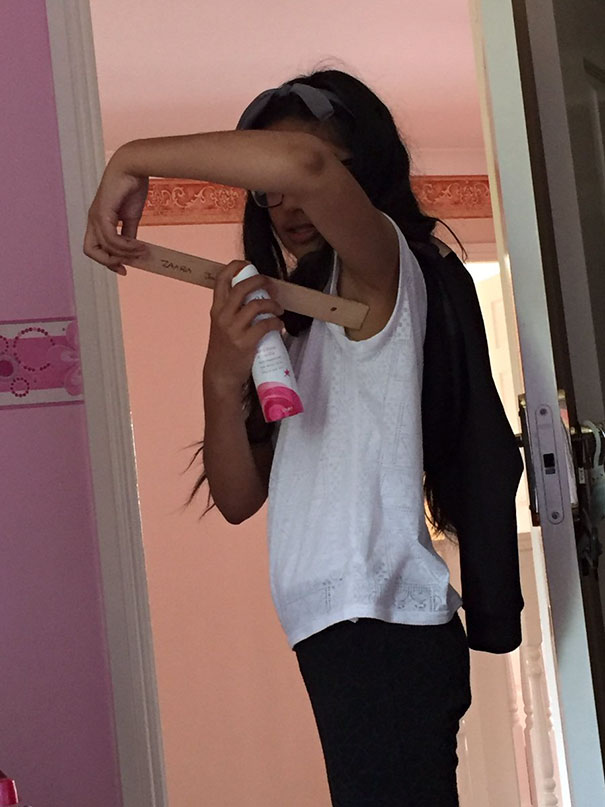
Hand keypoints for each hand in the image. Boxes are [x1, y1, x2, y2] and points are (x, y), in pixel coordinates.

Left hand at [83, 147, 148, 273]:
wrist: (132, 167)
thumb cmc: (131, 188)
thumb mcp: (131, 217)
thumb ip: (129, 234)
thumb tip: (133, 250)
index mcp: (98, 221)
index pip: (95, 248)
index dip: (108, 262)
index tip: (125, 269)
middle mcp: (93, 220)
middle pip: (91, 251)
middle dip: (109, 262)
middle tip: (128, 265)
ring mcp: (96, 216)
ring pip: (105, 247)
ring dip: (126, 253)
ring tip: (142, 251)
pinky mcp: (103, 213)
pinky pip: (112, 239)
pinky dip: (126, 246)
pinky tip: (139, 245)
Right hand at [203, 261, 284, 394]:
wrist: (221, 375)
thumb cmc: (224, 350)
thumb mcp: (222, 326)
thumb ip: (232, 311)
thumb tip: (254, 297)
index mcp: (216, 309)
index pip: (221, 280)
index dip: (234, 267)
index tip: (248, 265)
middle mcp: (222, 316)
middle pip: (241, 288)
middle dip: (259, 281)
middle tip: (270, 284)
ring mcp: (233, 330)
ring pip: (256, 305)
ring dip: (272, 304)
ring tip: (278, 309)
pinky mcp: (245, 343)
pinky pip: (265, 325)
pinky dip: (276, 322)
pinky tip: (279, 325)